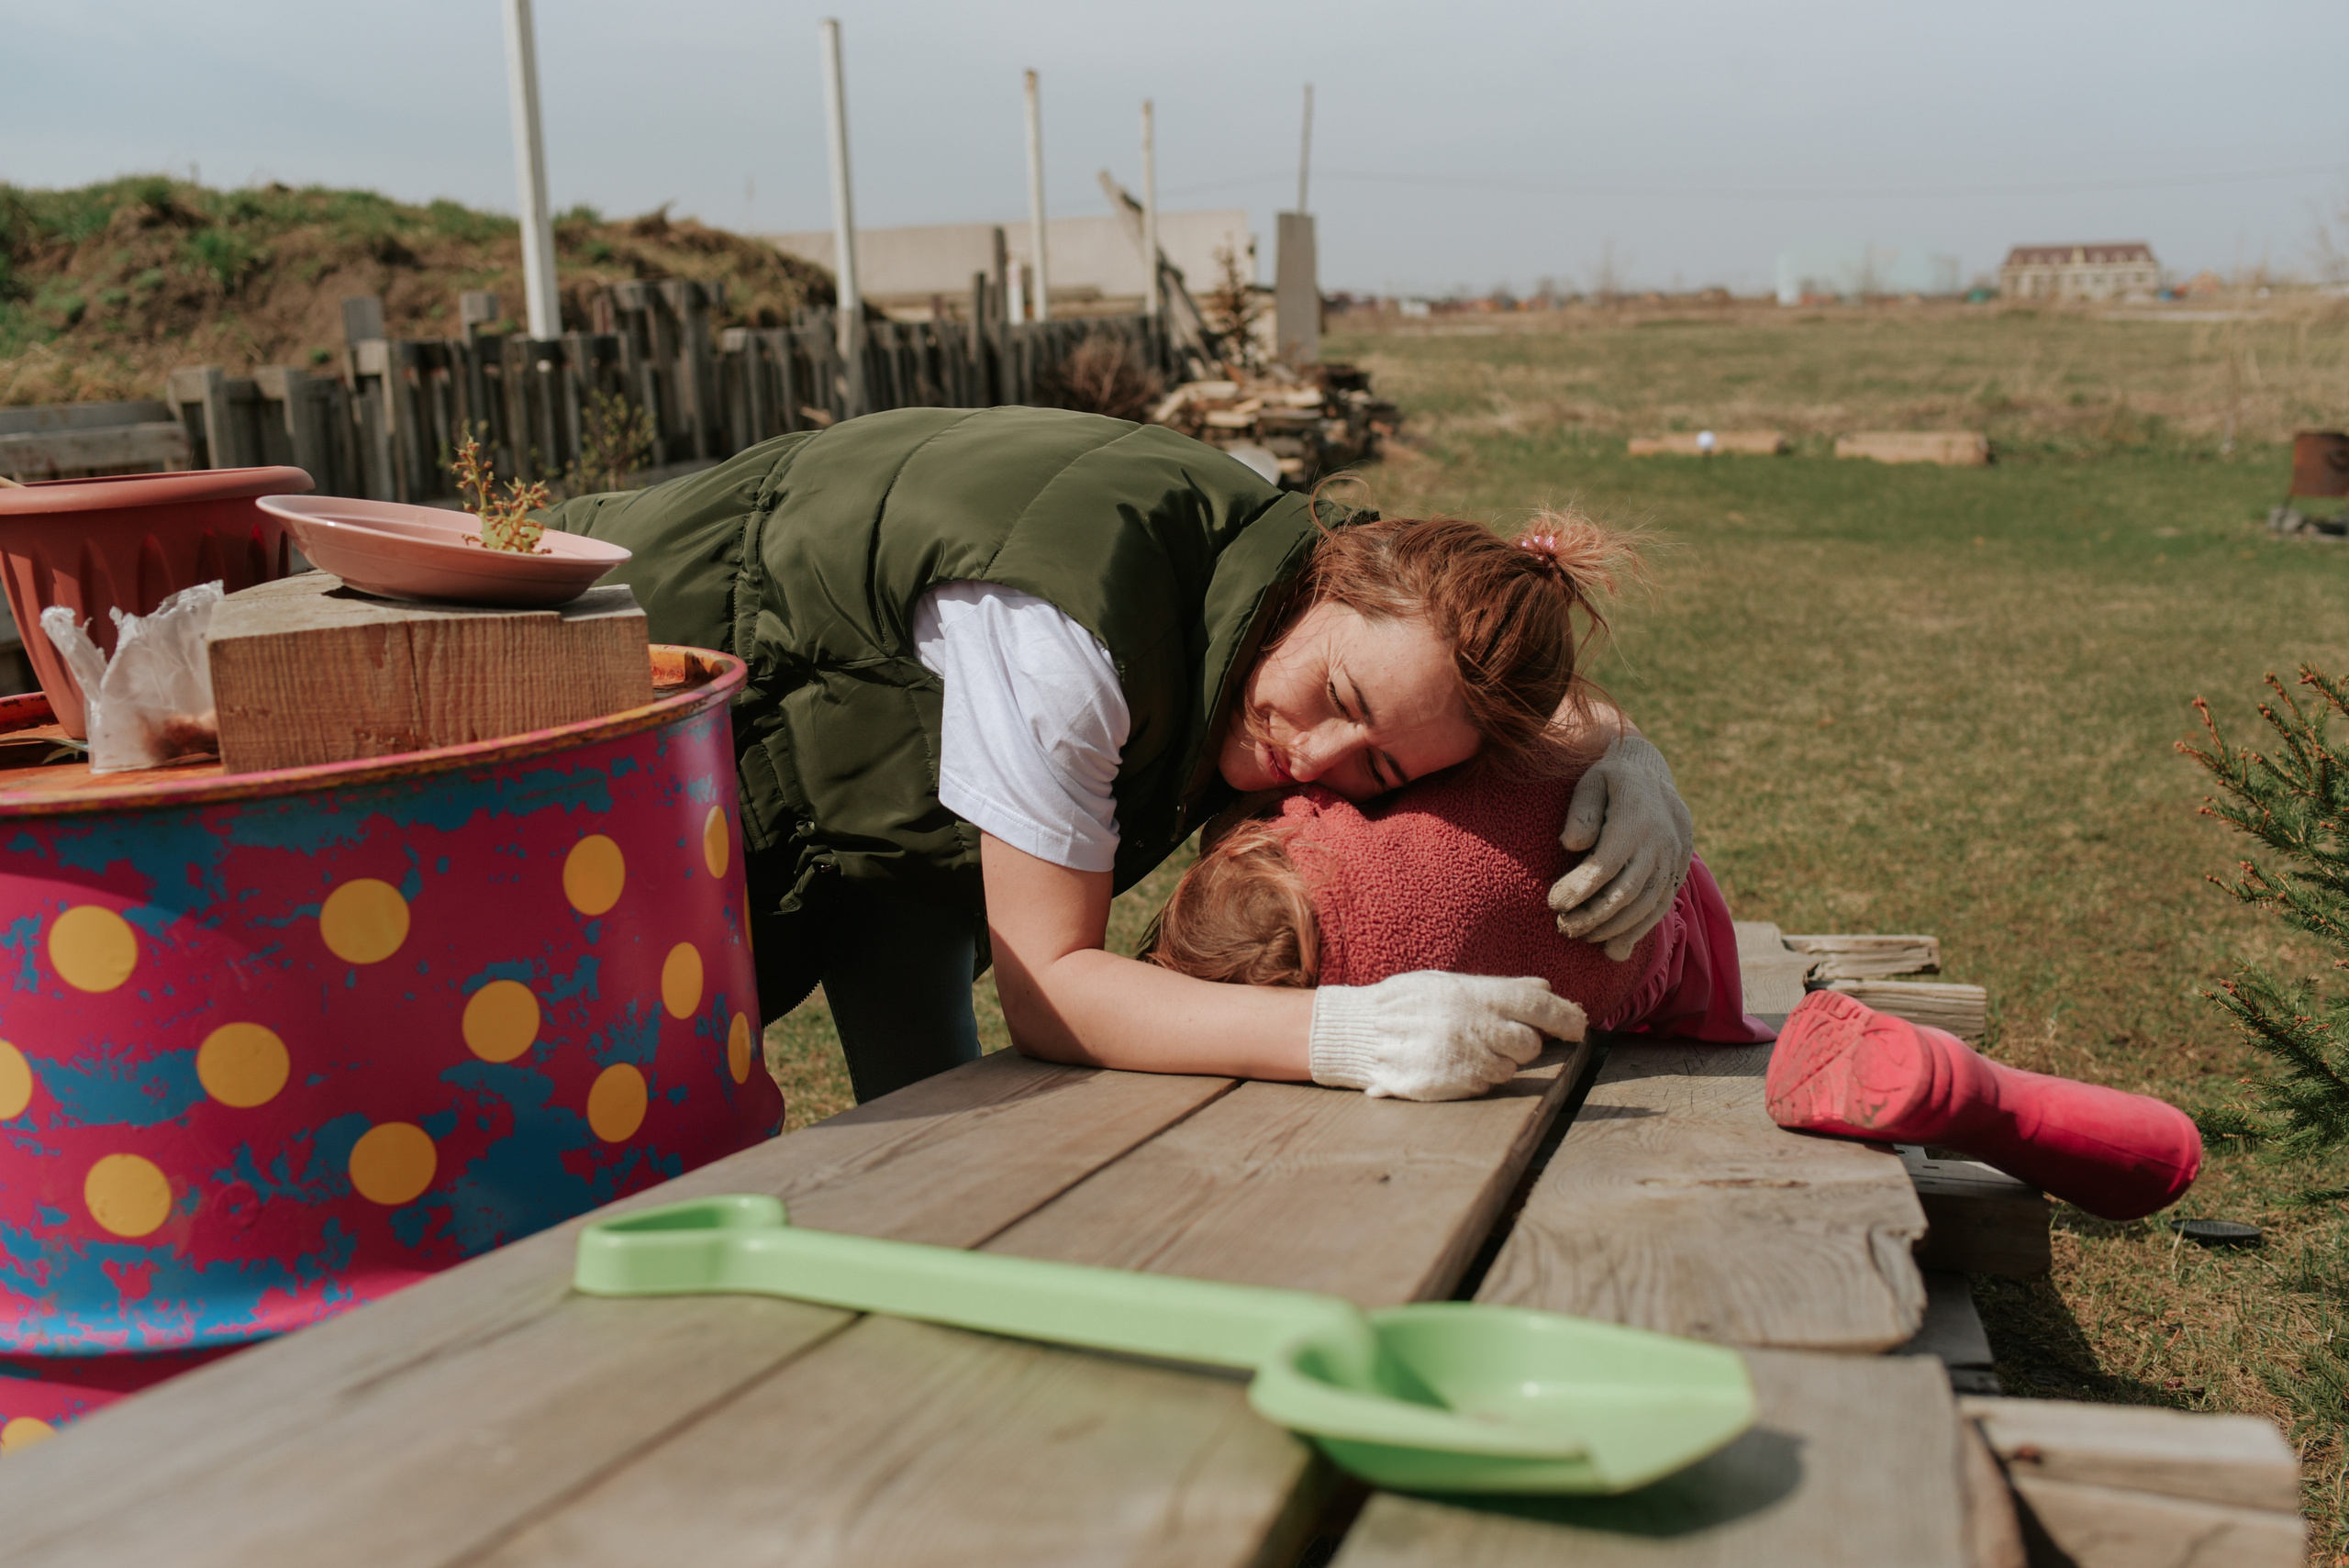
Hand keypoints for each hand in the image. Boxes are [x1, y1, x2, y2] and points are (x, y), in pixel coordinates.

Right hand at [1309, 972, 1585, 1100]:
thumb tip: (1545, 987)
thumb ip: (1499, 988)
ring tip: (1467, 1047)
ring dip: (1499, 1061)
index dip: (1565, 1015)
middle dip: (1525, 1042)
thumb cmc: (1407, 1003)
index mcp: (1475, 995)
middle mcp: (1474, 1027)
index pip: (1536, 1004)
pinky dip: (1478, 1076)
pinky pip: (1485, 1085)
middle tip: (1504, 1035)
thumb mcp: (1450, 984)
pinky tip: (1454, 1063)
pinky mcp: (1452, 1085)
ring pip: (1508, 1068)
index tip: (1579, 1025)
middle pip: (1529, 1044)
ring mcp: (1463, 1059)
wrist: (1359, 1032)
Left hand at [1548, 733, 1694, 961]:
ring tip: (1580, 936)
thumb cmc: (1610, 779)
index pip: (1606, 864)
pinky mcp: (1679, 870)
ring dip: (1613, 928)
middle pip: (1626, 891)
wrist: (1651, 773)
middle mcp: (1660, 842)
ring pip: (1647, 905)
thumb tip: (1571, 844)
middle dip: (1592, 916)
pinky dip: (1638, 930)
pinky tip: (1612, 945)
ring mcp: (1674, 858)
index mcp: (1634, 819)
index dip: (1578, 889)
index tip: (1553, 902)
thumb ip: (1581, 811)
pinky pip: (1662, 907)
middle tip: (1562, 926)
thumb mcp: (1590, 781)